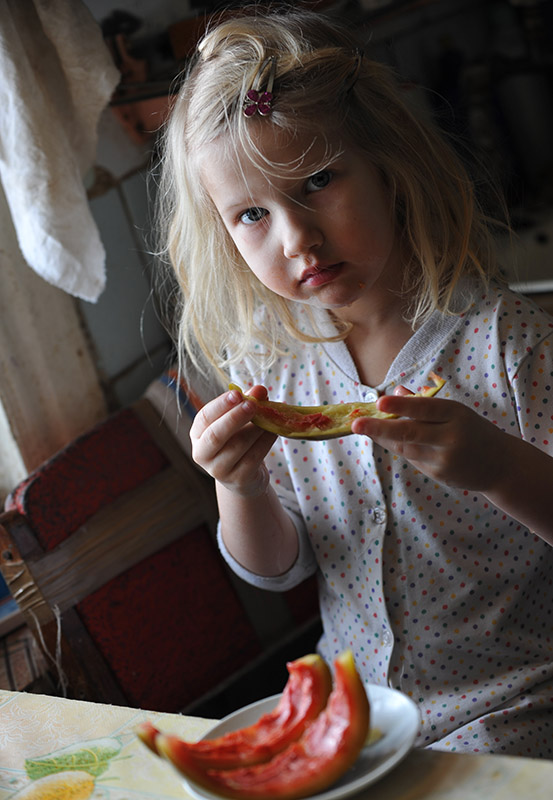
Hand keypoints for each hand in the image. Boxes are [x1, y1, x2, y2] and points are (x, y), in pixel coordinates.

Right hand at [190, 386, 276, 496]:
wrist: (243, 476)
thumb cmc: (237, 441)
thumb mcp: (238, 421)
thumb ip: (247, 403)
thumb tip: (259, 390)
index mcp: (198, 434)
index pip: (204, 417)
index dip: (220, 405)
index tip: (237, 394)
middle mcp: (202, 453)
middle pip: (215, 435)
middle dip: (235, 417)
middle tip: (253, 404)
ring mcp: (218, 470)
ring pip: (236, 446)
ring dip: (255, 429)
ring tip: (268, 417)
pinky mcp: (238, 480)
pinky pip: (252, 458)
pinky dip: (264, 442)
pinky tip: (273, 432)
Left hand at [351, 389, 508, 491]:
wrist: (500, 465)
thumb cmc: (472, 430)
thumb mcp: (455, 412)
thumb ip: (425, 404)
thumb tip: (397, 391)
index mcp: (456, 414)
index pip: (425, 408)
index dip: (402, 405)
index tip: (380, 402)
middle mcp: (451, 437)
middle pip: (411, 432)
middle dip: (380, 427)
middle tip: (356, 424)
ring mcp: (444, 458)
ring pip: (406, 447)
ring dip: (382, 437)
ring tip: (362, 427)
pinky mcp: (439, 474)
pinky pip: (412, 458)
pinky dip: (398, 447)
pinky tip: (385, 439)